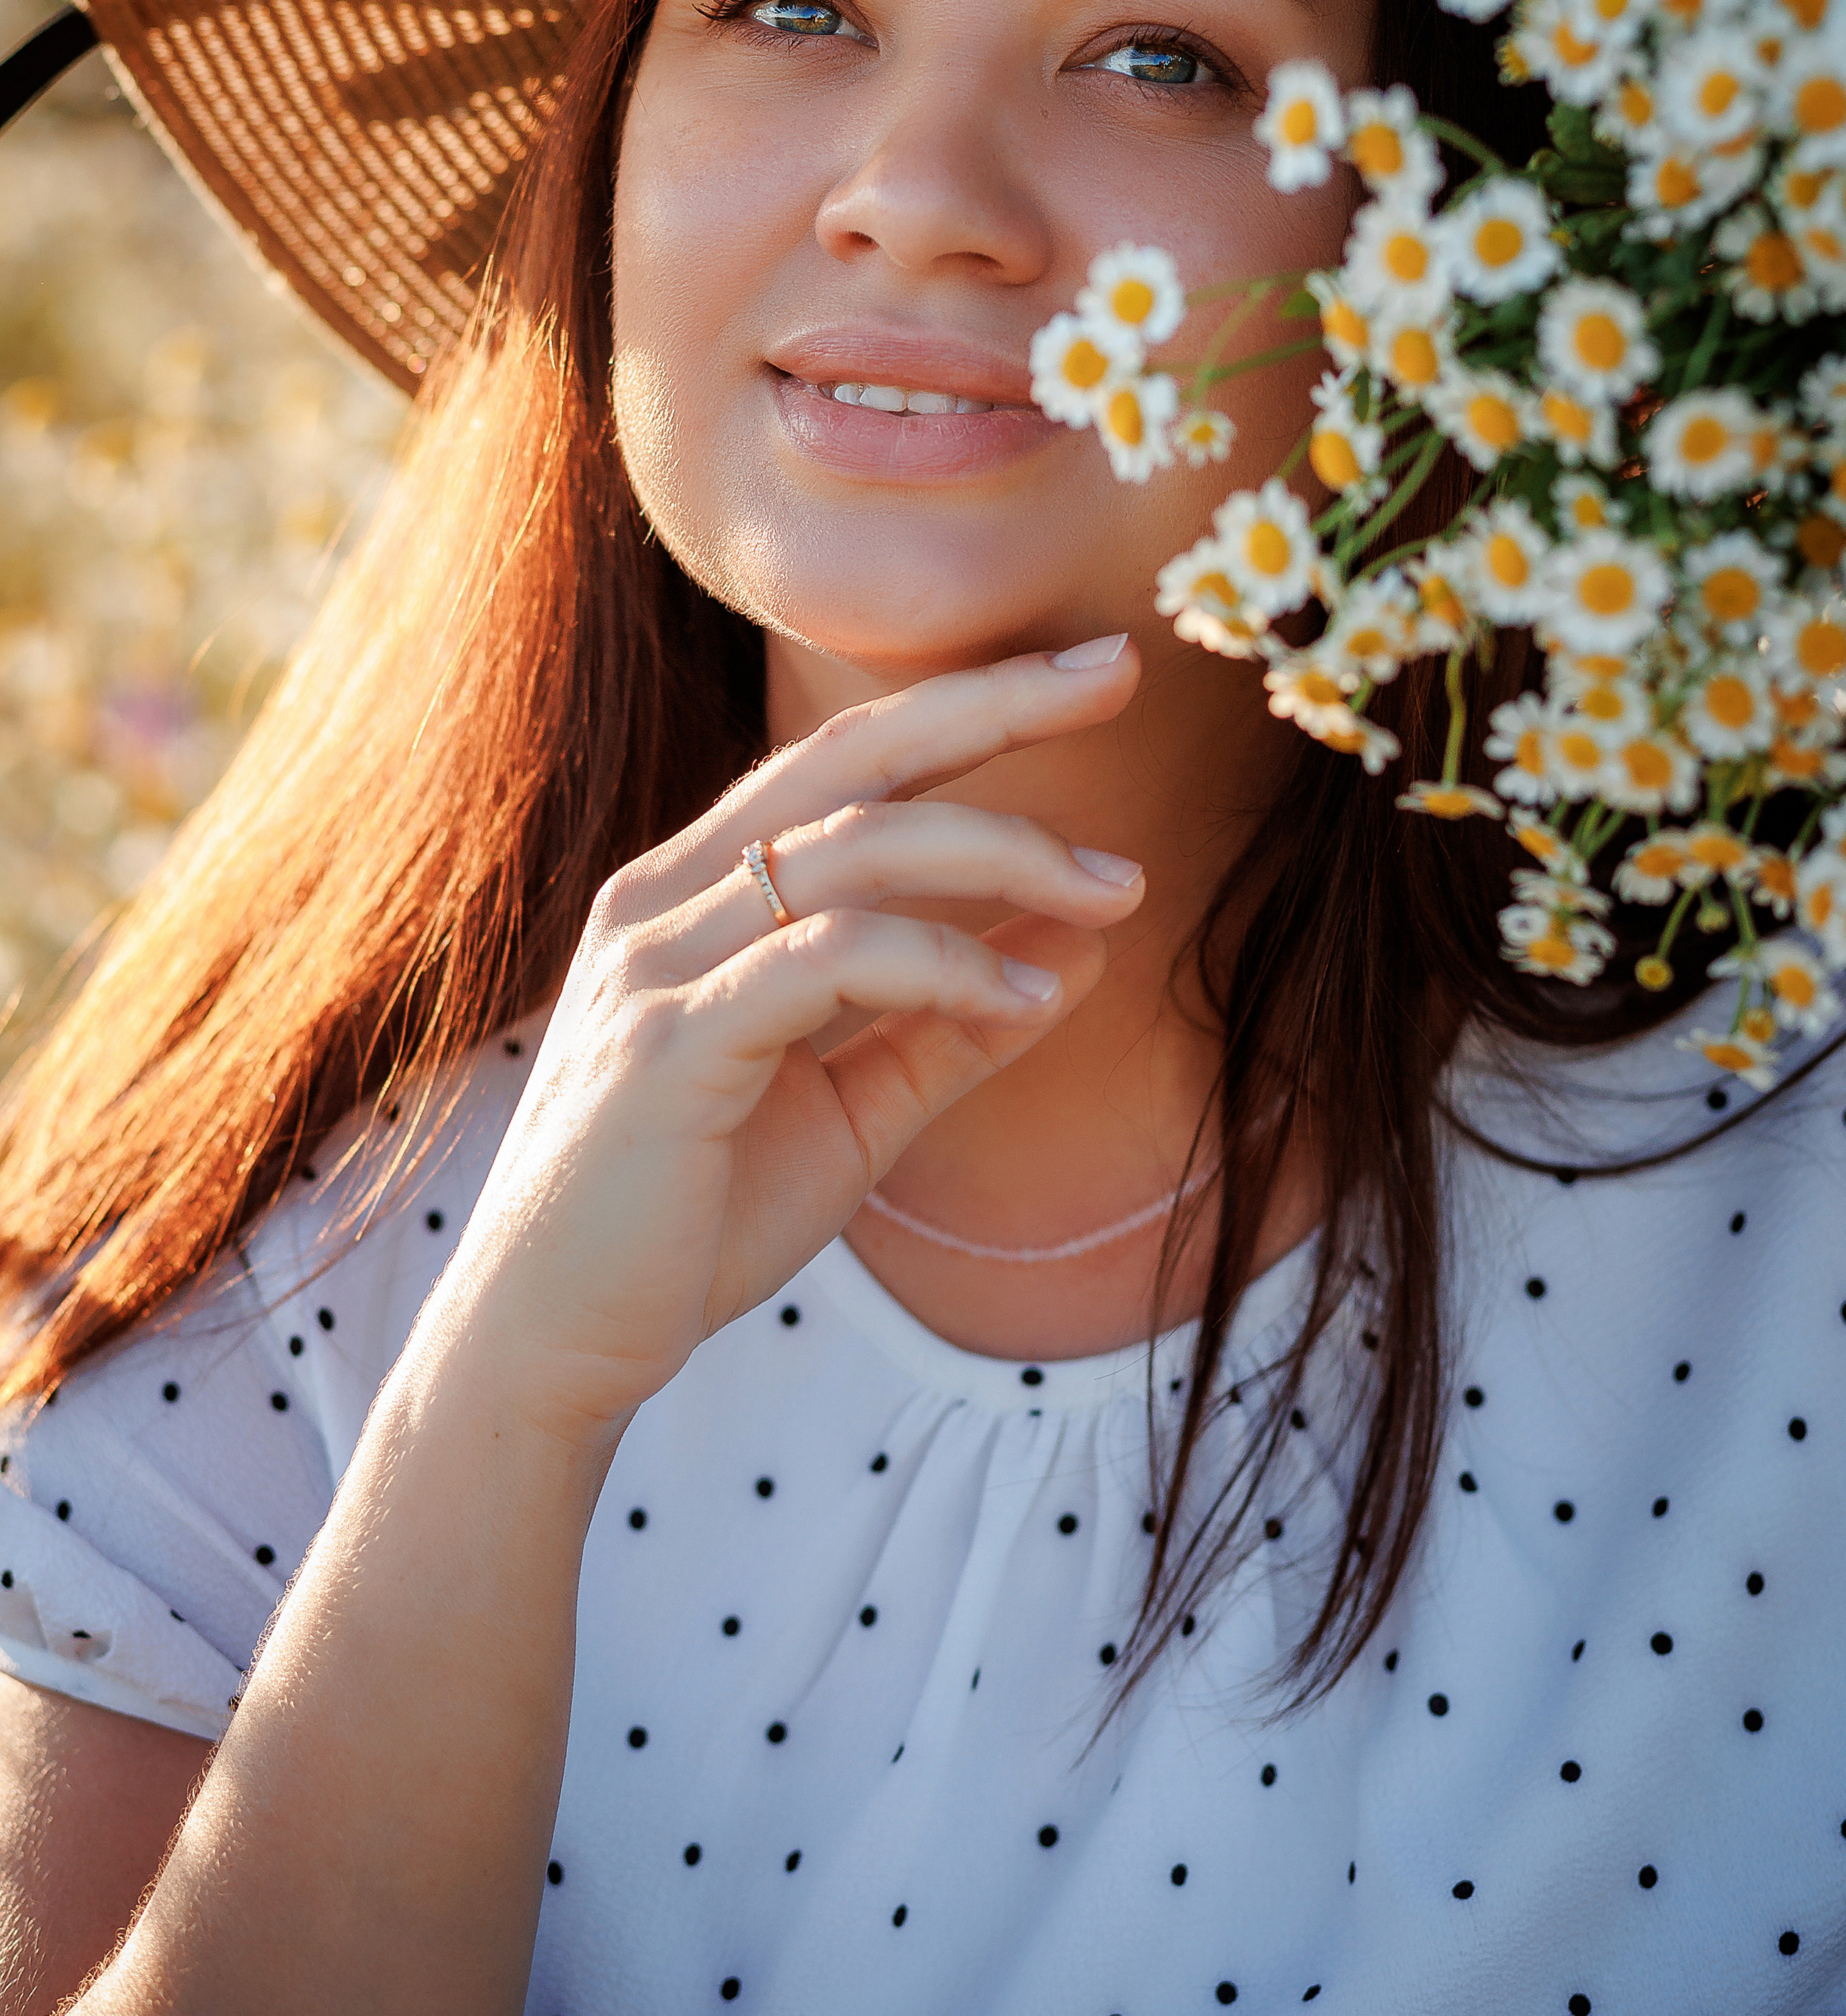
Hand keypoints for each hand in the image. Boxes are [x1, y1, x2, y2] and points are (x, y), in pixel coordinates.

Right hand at [422, 639, 1144, 1457]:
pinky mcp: (671, 1042)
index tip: (1094, 673)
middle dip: (991, 702)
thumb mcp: (851, 1111)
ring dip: (1004, 856)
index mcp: (697, 893)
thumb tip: (1082, 952)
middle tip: (1122, 674)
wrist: (553, 1342)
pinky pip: (830, 959)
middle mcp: (666, 899)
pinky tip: (1024, 998)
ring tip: (1113, 890)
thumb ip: (950, 1029)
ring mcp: (659, 963)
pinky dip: (944, 964)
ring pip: (854, 850)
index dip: (968, 704)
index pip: (846, 759)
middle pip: (849, 757)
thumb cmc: (691, 1220)